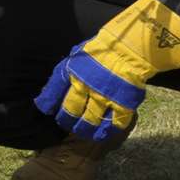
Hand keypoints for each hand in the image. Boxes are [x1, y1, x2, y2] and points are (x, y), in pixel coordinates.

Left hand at [34, 0, 179, 142]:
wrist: (131, 46)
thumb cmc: (103, 48)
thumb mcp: (78, 55)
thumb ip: (67, 72)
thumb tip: (53, 89)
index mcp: (72, 70)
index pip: (53, 92)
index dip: (49, 104)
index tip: (48, 111)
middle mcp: (85, 85)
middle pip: (70, 111)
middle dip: (66, 121)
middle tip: (66, 125)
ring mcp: (105, 95)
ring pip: (90, 120)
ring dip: (84, 130)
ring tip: (83, 132)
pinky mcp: (123, 102)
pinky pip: (114, 123)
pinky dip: (108, 131)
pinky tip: (104, 133)